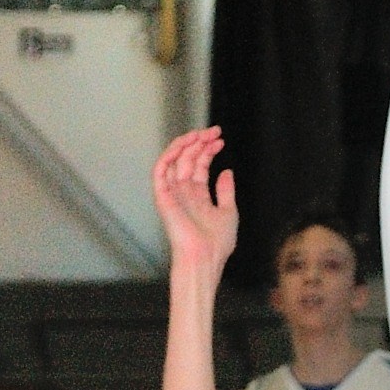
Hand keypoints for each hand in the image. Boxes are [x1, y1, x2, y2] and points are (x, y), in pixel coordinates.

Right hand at [153, 127, 238, 276]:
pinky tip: (184, 144)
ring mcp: (172, 194)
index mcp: (197, 196)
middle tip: (215, 131)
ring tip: (201, 134)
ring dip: (185, 144)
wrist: (205, 257)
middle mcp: (183, 193)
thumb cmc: (217, 243)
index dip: (208, 150)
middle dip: (200, 142)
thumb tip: (226, 171)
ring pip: (173, 160)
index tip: (221, 140)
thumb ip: (226, 191)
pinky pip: (161, 170)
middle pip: (187, 159)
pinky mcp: (163, 197)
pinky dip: (169, 155)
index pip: (199, 165)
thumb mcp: (229, 212)